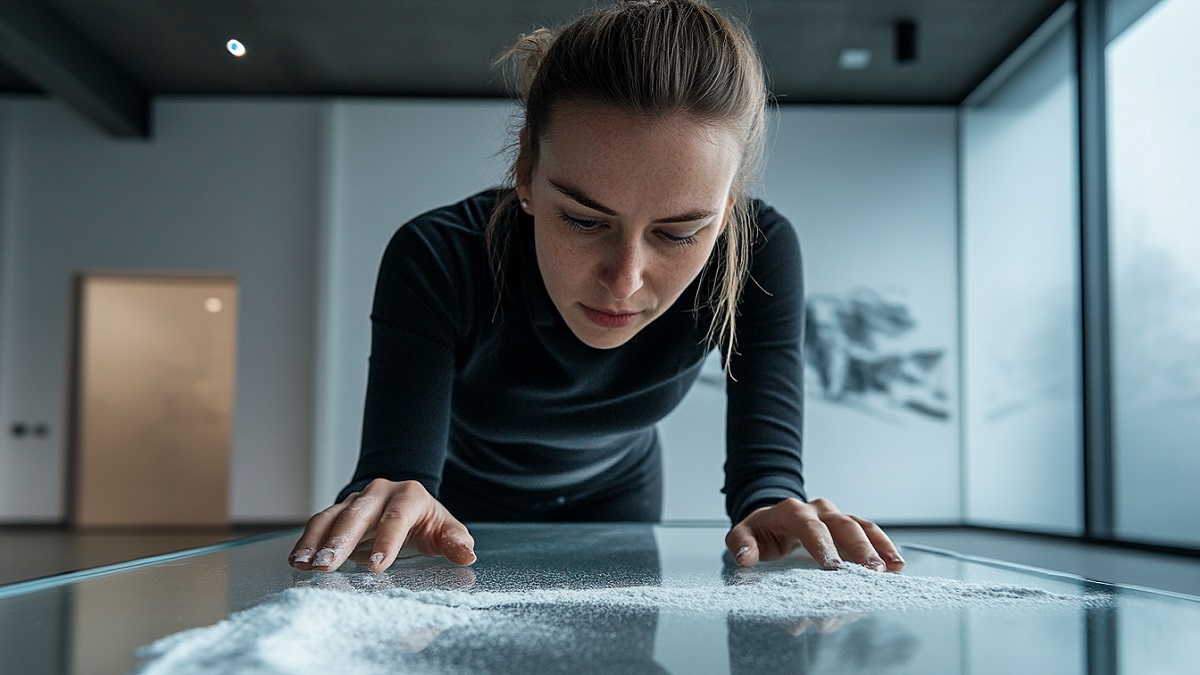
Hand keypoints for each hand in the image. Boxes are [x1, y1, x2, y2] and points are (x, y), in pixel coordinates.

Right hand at [288, 479, 475, 572]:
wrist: (407, 504)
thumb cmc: (429, 524)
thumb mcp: (447, 532)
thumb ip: (456, 543)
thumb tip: (467, 556)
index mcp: (410, 496)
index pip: (397, 517)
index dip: (387, 540)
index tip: (378, 566)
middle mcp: (379, 492)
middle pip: (358, 514)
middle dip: (341, 541)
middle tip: (327, 566)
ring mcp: (356, 500)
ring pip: (333, 516)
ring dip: (316, 541)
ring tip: (303, 565)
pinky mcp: (339, 511)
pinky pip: (320, 523)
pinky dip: (307, 541)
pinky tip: (296, 560)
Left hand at [725, 497, 903, 571]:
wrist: (772, 519)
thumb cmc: (759, 532)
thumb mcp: (742, 536)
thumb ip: (741, 545)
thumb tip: (745, 558)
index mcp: (791, 511)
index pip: (808, 525)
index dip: (821, 545)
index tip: (833, 567)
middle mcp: (818, 510)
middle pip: (841, 525)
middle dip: (858, 548)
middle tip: (872, 571)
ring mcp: (836, 516)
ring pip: (860, 526)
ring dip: (877, 547)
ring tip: (892, 568)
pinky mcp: (848, 526)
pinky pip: (869, 533)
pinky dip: (884, 547)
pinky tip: (897, 564)